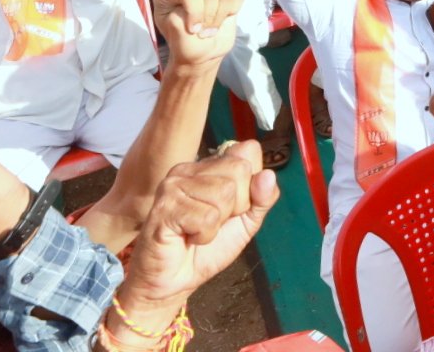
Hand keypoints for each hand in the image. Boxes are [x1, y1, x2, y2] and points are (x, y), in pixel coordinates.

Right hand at [117, 143, 277, 311]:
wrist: (174, 282)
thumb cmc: (207, 250)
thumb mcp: (246, 222)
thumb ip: (263, 198)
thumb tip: (268, 175)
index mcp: (209, 166)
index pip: (248, 151)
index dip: (250, 185)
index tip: (233, 207)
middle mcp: (189, 169)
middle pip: (239, 170)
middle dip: (237, 205)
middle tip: (213, 222)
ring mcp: (174, 186)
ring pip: (224, 192)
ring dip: (218, 223)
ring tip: (198, 230)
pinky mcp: (165, 207)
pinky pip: (207, 217)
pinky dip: (204, 235)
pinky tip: (188, 238)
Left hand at [152, 0, 245, 68]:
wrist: (202, 49)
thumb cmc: (186, 44)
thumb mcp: (176, 38)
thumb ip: (179, 22)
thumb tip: (191, 9)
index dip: (196, 11)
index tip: (194, 30)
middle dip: (210, 16)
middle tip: (204, 32)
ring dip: (221, 15)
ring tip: (212, 27)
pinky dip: (234, 9)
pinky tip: (223, 16)